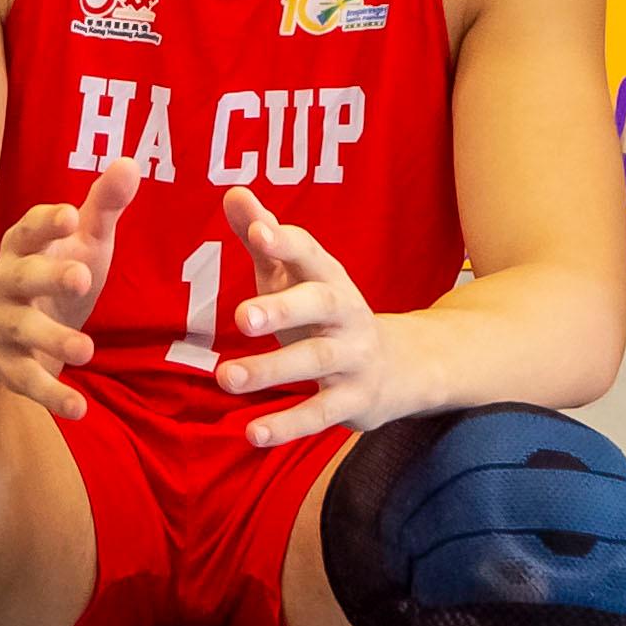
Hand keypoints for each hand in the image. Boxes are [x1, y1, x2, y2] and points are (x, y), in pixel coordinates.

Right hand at [0, 161, 138, 418]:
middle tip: (81, 277)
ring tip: (87, 350)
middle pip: (21, 277)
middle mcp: (3, 284)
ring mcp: (2, 327)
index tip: (71, 216)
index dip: (46, 222)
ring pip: (21, 331)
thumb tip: (130, 161)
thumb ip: (104, 206)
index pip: (28, 229)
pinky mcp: (6, 366)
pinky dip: (50, 395)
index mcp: (21, 247)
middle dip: (48, 276)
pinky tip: (79, 409)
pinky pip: (26, 380)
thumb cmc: (51, 275)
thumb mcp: (80, 242)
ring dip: (51, 339)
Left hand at [215, 189, 422, 447]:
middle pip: (318, 306)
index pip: (309, 253)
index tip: (256, 230)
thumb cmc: (324, 312)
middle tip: (241, 317)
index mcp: (329, 277)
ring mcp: (352, 359)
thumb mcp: (297, 275)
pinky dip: (288, 425)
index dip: (284, 241)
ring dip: (271, 370)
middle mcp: (346, 314)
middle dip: (281, 309)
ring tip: (226, 377)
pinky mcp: (353, 401)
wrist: (400, 367)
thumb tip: (232, 192)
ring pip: (315, 362)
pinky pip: (320, 414)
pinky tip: (253, 433)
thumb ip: (264, 236)